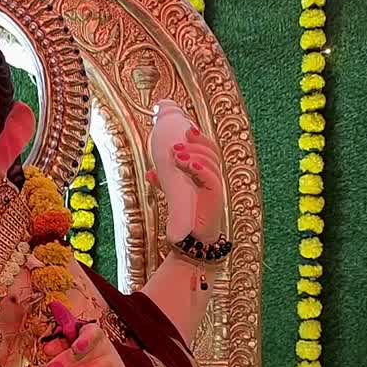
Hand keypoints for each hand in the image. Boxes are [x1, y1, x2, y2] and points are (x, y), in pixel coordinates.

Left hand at [43, 321, 129, 366]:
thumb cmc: (88, 360)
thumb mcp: (73, 351)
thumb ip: (60, 347)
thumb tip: (47, 348)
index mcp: (91, 333)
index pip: (90, 331)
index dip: (83, 339)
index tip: (74, 347)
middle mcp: (103, 345)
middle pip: (88, 350)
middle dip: (68, 359)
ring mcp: (112, 362)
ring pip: (98, 365)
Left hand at [148, 119, 226, 243]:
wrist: (193, 238)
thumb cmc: (188, 214)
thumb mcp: (174, 194)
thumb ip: (165, 182)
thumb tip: (151, 173)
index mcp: (206, 172)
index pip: (209, 149)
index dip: (200, 138)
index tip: (187, 129)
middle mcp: (213, 177)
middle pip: (211, 152)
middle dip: (196, 143)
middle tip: (177, 144)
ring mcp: (215, 187)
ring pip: (211, 162)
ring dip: (193, 155)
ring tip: (177, 155)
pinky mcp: (215, 197)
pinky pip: (211, 178)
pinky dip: (200, 169)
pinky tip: (190, 165)